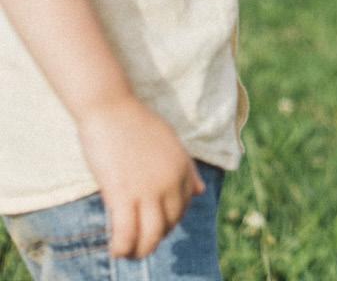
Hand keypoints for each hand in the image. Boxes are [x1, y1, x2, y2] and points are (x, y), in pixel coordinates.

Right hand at [77, 95, 203, 258]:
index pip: (184, 207)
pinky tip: (115, 250)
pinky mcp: (122, 195)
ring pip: (151, 236)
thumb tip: (201, 191)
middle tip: (140, 243)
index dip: (169, 221)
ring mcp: (147, 190)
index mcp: (182, 168)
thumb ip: (186, 168)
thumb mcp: (170, 143)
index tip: (155, 225)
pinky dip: (121, 247)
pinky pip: (126, 234)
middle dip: (155, 238)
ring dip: (140, 250)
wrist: (111, 108)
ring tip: (128, 253)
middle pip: (169, 224)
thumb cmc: (136, 122)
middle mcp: (170, 181)